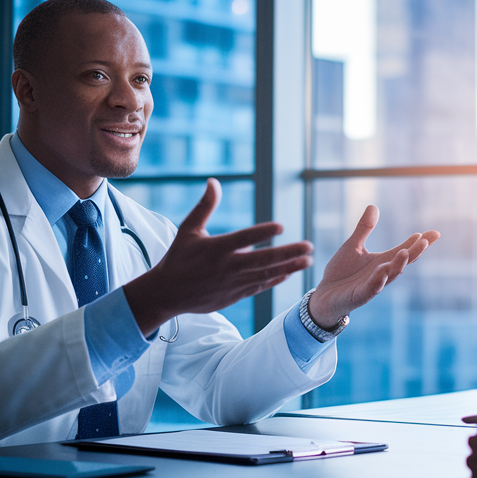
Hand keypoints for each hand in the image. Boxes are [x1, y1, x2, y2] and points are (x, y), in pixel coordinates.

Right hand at [123, 179, 312, 334]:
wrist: (167, 294)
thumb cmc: (178, 257)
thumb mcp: (187, 229)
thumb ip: (204, 207)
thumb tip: (213, 181)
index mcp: (216, 248)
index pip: (244, 238)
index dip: (262, 233)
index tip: (281, 227)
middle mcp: (227, 267)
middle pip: (263, 260)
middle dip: (288, 253)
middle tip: (309, 246)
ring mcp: (233, 283)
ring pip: (266, 275)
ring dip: (289, 267)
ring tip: (307, 260)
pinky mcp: (235, 295)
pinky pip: (259, 287)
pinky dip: (275, 280)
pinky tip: (290, 273)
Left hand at [307, 206, 439, 328]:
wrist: (324, 296)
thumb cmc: (341, 273)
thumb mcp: (353, 246)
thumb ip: (364, 228)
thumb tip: (373, 206)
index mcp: (382, 261)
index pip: (405, 250)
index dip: (419, 242)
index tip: (435, 233)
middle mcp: (382, 273)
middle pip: (402, 262)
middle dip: (415, 252)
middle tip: (426, 240)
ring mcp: (372, 285)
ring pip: (390, 275)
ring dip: (398, 264)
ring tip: (406, 252)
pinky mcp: (359, 295)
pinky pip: (371, 288)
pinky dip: (378, 280)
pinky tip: (383, 270)